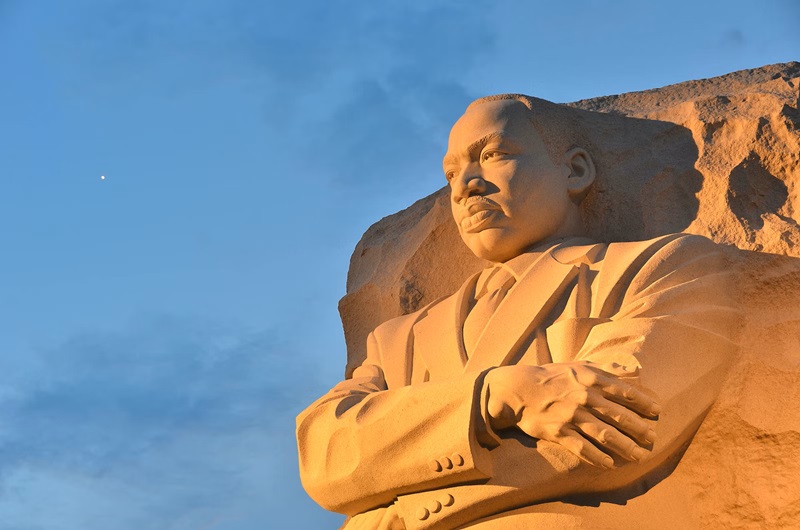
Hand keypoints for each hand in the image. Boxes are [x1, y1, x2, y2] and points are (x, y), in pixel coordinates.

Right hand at [484, 362, 659, 467]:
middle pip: (619, 416)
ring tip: (639, 456)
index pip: (625, 392)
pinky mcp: (558, 432)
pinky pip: (582, 448)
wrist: (518, 389)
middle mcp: (583, 397)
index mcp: (590, 378)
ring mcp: (571, 415)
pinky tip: (611, 465)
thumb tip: (635, 371)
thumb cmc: (551, 376)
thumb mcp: (578, 365)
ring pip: (605, 434)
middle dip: (640, 428)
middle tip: (653, 438)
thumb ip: (606, 370)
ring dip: (625, 447)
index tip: (658, 411)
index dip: (644, 403)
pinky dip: (598, 457)